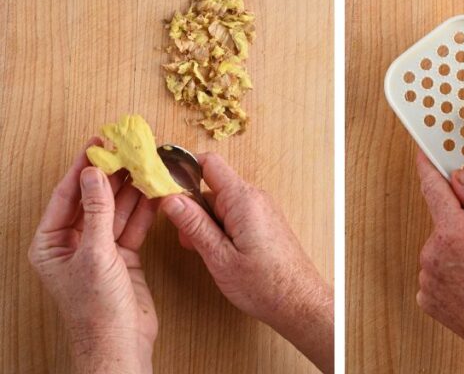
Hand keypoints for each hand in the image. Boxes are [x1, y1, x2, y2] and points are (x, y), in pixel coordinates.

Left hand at [28, 138, 159, 373]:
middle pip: (93, 200)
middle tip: (127, 149)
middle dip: (111, 176)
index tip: (97, 144)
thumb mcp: (95, 254)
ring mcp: (100, 250)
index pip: (66, 196)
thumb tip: (94, 174)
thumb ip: (96, 211)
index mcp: (51, 244)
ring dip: (131, 189)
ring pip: (116, 210)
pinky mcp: (124, 257)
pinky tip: (154, 191)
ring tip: (145, 164)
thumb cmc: (96, 308)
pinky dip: (144, 209)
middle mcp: (73, 243)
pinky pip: (133, 226)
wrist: (121, 342)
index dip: (82, 169)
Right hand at [159, 153, 332, 372]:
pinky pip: (234, 215)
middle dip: (192, 208)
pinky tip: (219, 252)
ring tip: (204, 252)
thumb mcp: (219, 257)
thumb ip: (194, 225)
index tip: (163, 184)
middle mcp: (255, 198)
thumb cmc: (264, 284)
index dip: (183, 169)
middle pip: (212, 186)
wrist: (299, 302)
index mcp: (243, 200)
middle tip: (186, 238)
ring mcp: (261, 210)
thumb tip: (169, 198)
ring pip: (221, 204)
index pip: (209, 163)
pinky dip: (220, 229)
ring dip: (205, 222)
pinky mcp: (263, 223)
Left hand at [415, 152, 463, 373]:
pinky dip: (453, 272)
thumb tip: (462, 180)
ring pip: (441, 247)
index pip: (434, 190)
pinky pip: (437, 271)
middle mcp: (432, 256)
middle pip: (444, 223)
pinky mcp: (427, 297)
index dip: (428, 168)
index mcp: (453, 236)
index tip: (422, 154)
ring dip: (459, 251)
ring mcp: (427, 278)